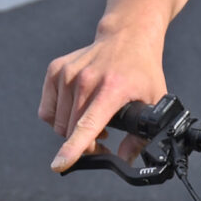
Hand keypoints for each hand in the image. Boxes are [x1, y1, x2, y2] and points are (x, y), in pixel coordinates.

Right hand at [40, 28, 167, 172]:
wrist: (127, 36)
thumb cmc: (141, 70)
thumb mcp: (153, 101)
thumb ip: (141, 136)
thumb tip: (125, 160)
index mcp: (111, 88)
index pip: (87, 124)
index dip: (73, 148)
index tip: (59, 164)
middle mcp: (86, 79)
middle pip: (71, 131)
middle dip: (85, 145)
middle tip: (105, 139)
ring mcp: (67, 73)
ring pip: (58, 124)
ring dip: (72, 132)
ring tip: (94, 121)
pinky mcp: (55, 70)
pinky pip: (47, 111)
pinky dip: (58, 118)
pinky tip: (77, 111)